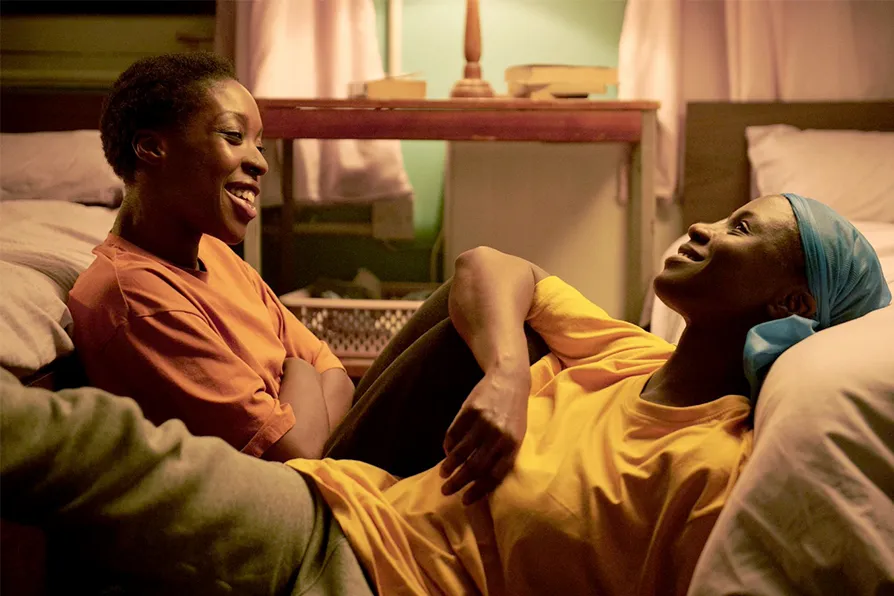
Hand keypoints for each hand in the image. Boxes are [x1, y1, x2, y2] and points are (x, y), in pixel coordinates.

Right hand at [439, 367, 528, 504]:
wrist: (509, 380)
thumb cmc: (513, 413)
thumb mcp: (516, 435)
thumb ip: (502, 455)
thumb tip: (481, 480)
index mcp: (513, 445)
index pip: (494, 475)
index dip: (478, 490)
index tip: (465, 500)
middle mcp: (498, 435)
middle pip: (474, 466)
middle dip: (459, 482)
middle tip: (446, 491)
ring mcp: (483, 422)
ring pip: (461, 451)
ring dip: (450, 465)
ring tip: (443, 474)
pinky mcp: (470, 409)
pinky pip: (454, 433)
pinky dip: (448, 445)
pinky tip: (446, 451)